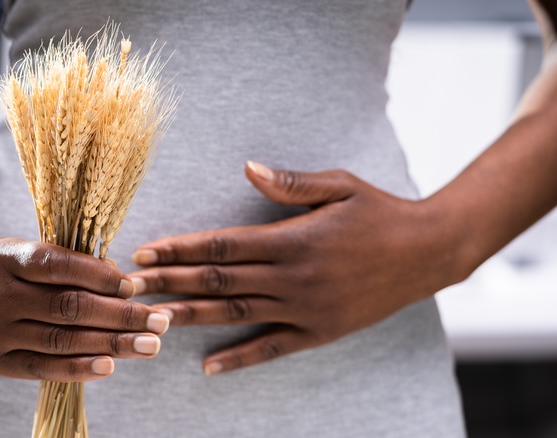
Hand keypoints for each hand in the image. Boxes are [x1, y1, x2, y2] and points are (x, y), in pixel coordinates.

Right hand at [0, 238, 169, 381]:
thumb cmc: (0, 270)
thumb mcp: (22, 252)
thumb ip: (64, 263)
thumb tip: (119, 278)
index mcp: (5, 257)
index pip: (58, 266)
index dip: (99, 276)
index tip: (133, 284)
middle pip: (68, 307)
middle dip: (120, 315)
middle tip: (160, 320)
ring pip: (61, 339)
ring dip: (112, 343)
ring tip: (150, 345)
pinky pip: (43, 367)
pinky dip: (79, 367)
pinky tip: (110, 365)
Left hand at [129, 161, 465, 375]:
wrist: (428, 252)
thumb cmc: (380, 212)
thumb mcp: (340, 186)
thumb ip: (291, 183)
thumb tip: (247, 168)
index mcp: (293, 239)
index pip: (222, 246)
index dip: (180, 249)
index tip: (145, 250)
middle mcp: (293, 278)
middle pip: (218, 282)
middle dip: (168, 282)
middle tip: (128, 286)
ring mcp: (305, 309)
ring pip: (235, 315)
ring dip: (190, 317)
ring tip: (151, 320)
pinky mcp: (319, 332)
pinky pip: (272, 349)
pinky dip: (239, 358)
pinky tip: (208, 366)